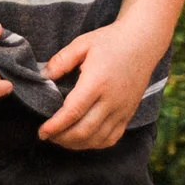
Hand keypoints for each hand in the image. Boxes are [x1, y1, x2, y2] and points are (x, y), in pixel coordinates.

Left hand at [39, 23, 158, 149]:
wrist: (143, 42)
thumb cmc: (111, 41)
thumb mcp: (83, 43)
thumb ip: (61, 60)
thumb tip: (42, 77)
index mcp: (97, 82)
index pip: (73, 112)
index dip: (55, 126)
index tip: (41, 131)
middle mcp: (111, 100)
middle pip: (84, 130)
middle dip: (61, 138)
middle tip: (47, 136)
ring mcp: (122, 109)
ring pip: (97, 138)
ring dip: (76, 143)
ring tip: (61, 138)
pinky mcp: (129, 113)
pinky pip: (112, 138)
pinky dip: (95, 143)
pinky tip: (83, 139)